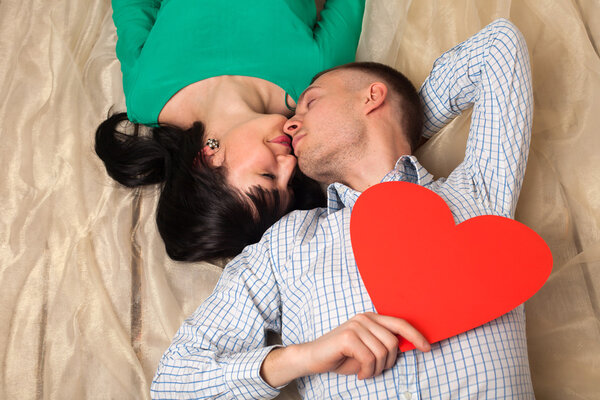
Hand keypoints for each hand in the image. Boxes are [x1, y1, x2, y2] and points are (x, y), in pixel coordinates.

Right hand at [300, 312, 430, 379]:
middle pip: (393, 343)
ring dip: (376, 369)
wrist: (313, 358)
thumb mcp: (367, 350)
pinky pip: (370, 358)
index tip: (427, 348)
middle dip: (388, 363)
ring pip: (382, 352)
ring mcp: (356, 326)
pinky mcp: (348, 337)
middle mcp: (364, 318)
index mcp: (371, 318)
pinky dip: (367, 372)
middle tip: (374, 370)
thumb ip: (383, 345)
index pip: (400, 323)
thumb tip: (406, 347)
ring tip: (365, 372)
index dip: (416, 335)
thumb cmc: (341, 356)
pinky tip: (359, 374)